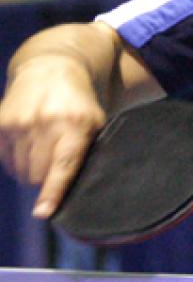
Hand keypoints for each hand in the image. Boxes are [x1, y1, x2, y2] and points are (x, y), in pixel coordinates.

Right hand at [0, 56, 105, 217]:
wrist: (52, 69)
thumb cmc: (79, 107)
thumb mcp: (95, 125)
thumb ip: (86, 156)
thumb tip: (70, 193)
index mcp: (75, 127)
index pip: (62, 166)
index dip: (51, 193)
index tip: (42, 212)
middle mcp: (46, 123)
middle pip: (37, 176)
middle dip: (44, 178)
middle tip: (53, 160)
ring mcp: (20, 122)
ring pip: (19, 171)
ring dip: (28, 168)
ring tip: (41, 146)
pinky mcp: (1, 122)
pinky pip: (4, 159)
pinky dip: (14, 158)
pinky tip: (25, 141)